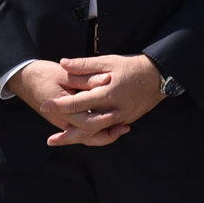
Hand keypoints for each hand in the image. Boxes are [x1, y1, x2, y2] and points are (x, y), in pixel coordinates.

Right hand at [5, 60, 129, 146]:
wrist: (23, 79)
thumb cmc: (42, 74)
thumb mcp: (64, 74)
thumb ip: (85, 78)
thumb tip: (105, 80)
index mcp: (63, 110)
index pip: (87, 122)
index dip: (104, 119)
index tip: (118, 114)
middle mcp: (63, 121)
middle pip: (88, 135)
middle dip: (108, 133)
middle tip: (125, 126)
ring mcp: (63, 123)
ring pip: (86, 137)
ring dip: (104, 134)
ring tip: (122, 128)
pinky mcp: (64, 121)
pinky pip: (82, 131)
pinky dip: (96, 130)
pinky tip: (109, 124)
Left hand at [42, 54, 165, 145]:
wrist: (158, 78)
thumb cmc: (132, 67)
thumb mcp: (108, 61)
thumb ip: (85, 65)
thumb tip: (64, 63)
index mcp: (106, 94)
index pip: (78, 103)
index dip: (60, 105)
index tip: (45, 105)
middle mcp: (113, 111)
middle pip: (86, 127)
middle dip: (67, 135)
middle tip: (50, 140)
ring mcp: (120, 119)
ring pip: (96, 133)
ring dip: (78, 138)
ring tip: (62, 141)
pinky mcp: (125, 121)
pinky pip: (106, 132)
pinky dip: (94, 135)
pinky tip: (82, 136)